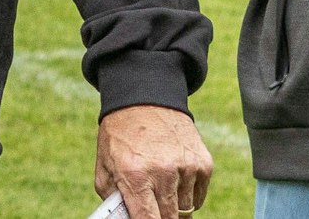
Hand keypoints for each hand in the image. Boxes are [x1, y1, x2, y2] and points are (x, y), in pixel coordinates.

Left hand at [95, 104, 211, 218]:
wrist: (144, 101)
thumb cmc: (120, 138)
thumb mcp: (105, 165)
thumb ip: (113, 197)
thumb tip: (126, 217)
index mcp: (134, 174)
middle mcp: (163, 172)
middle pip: (170, 218)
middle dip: (159, 216)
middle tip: (150, 206)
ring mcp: (187, 167)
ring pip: (185, 210)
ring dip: (173, 205)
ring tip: (159, 185)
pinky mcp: (204, 164)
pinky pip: (197, 198)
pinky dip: (186, 195)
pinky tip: (173, 178)